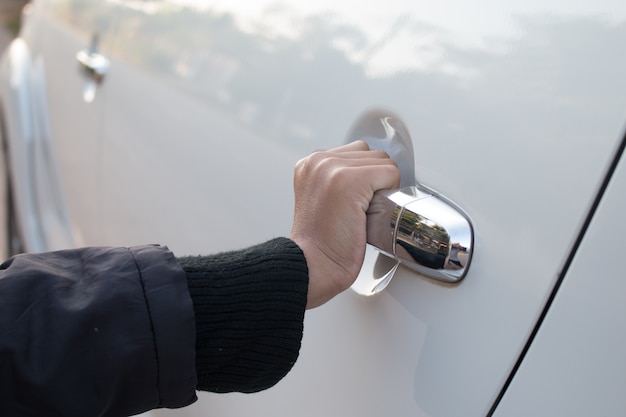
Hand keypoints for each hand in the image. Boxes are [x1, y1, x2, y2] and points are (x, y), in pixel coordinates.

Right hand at [290, 141, 399, 308]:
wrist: (313, 265)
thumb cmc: (320, 244)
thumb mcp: (322, 199)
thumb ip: (339, 180)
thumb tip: (373, 174)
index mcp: (309, 164)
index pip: (356, 153)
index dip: (364, 179)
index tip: (350, 204)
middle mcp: (318, 160)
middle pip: (371, 154)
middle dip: (373, 181)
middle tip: (356, 211)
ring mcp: (333, 168)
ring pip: (382, 162)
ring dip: (381, 188)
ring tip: (360, 212)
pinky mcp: (350, 180)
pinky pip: (390, 173)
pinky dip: (389, 194)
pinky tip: (368, 213)